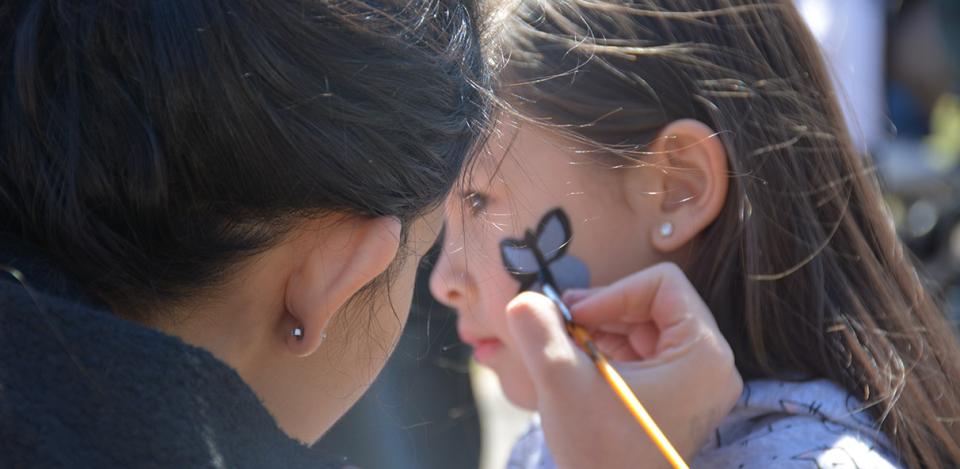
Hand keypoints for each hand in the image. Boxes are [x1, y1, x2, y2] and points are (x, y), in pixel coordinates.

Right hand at [504, 262, 741, 468]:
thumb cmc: (603, 456)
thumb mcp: (563, 386)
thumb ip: (540, 334)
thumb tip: (522, 300)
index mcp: (703, 354)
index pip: (662, 283)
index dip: (612, 291)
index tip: (572, 317)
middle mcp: (709, 364)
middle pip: (653, 302)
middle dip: (601, 310)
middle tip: (558, 326)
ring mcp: (694, 383)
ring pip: (644, 326)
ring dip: (599, 330)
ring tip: (563, 349)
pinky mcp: (676, 398)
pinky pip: (642, 353)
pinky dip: (607, 352)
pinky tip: (577, 368)